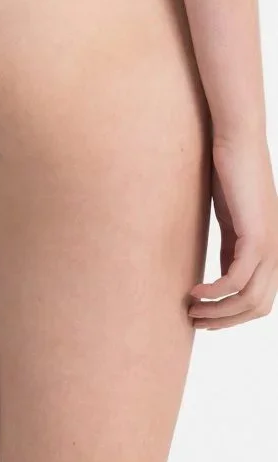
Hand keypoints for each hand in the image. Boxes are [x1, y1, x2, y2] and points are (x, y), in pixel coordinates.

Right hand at [189, 138, 277, 329]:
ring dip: (218, 311)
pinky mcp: (257, 235)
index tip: (204, 317)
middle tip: (194, 320)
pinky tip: (195, 290)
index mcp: (271, 250)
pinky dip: (215, 290)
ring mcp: (270, 244)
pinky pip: (238, 278)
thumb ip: (232, 245)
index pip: (260, 300)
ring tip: (191, 310)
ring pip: (250, 298)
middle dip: (224, 321)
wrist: (237, 141)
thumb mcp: (231, 218)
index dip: (232, 316)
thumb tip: (224, 274)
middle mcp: (277, 252)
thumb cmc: (230, 173)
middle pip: (258, 307)